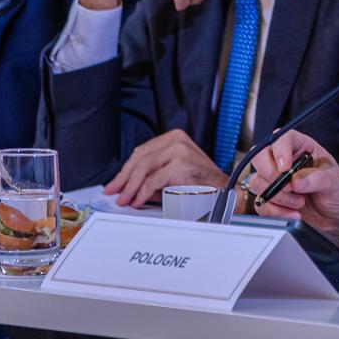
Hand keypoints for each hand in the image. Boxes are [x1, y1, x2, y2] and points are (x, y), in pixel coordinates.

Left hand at [103, 130, 228, 207]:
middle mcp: (176, 140)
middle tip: (114, 192)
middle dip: (124, 178)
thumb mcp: (172, 174)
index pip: (142, 152)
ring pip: (143, 168)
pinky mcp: (180, 165)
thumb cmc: (201, 183)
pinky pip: (153, 180)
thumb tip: (127, 186)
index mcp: (174, 138)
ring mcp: (179, 151)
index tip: (116, 183)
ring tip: (125, 199)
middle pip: (140, 158)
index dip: (126, 170)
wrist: (224, 190)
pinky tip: (138, 200)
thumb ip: (151, 175)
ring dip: (130, 187)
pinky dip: (142, 192)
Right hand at [250, 131, 338, 238]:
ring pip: (258, 182)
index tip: (286, 168)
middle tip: (291, 188)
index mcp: (302, 148)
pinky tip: (293, 213)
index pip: (283, 138)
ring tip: (300, 203)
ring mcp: (275, 180)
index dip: (280, 151)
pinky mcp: (271, 199)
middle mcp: (285, 161)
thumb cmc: (338, 192)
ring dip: (278, 197)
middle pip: (260, 157)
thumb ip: (319, 179)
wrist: (337, 217)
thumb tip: (296, 181)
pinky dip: (275, 211)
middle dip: (272, 175)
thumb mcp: (337, 182)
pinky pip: (261, 203)